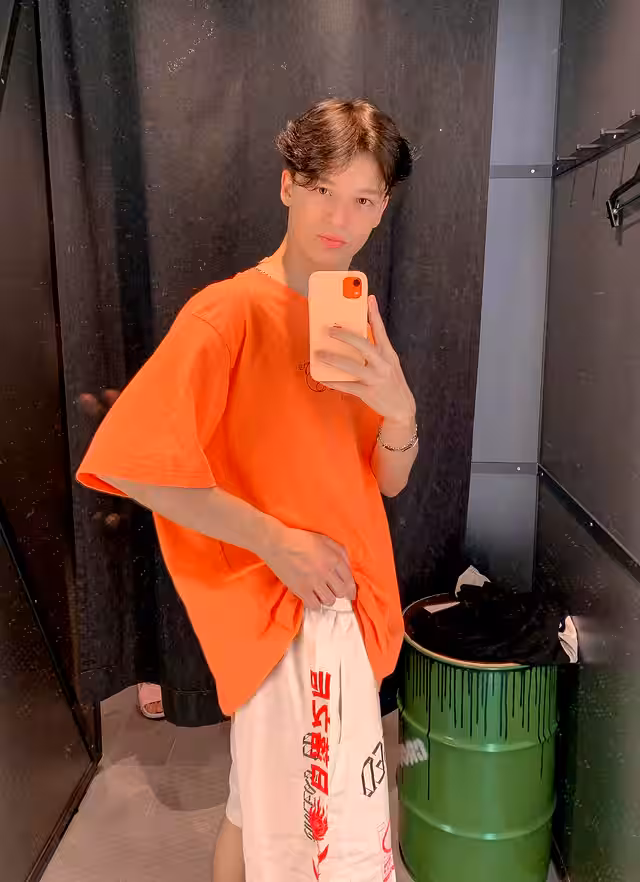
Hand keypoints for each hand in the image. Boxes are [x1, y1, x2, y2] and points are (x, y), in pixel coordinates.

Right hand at [263, 527, 356, 610]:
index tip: (351, 594)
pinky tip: (312, 597)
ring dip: (327, 597)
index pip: (349, 579)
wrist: (277, 543)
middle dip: (339, 592)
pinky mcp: (300, 589)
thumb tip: (348, 567)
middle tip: (333, 590)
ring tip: (321, 592)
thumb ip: (339, 551)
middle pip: (341, 592)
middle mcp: (325, 571)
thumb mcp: (324, 540)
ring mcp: (313, 582)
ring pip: (329, 600)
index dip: (351, 588)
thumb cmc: (300, 539)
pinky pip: (314, 605)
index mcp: (333, 558)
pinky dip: (315, 603)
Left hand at [317, 295, 415, 421]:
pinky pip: (347, 385)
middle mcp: (383, 364)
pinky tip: (324, 378)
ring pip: (352, 366)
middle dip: (346, 336)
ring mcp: (375, 379)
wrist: (402, 408)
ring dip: (334, 359)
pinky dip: (334, 381)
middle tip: (330, 331)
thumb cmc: (392, 382)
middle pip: (363, 345)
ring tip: (320, 354)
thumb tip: (357, 336)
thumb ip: (376, 350)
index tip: (368, 299)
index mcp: (388, 354)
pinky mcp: (368, 393)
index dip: (374, 314)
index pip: (381, 330)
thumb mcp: (389, 363)